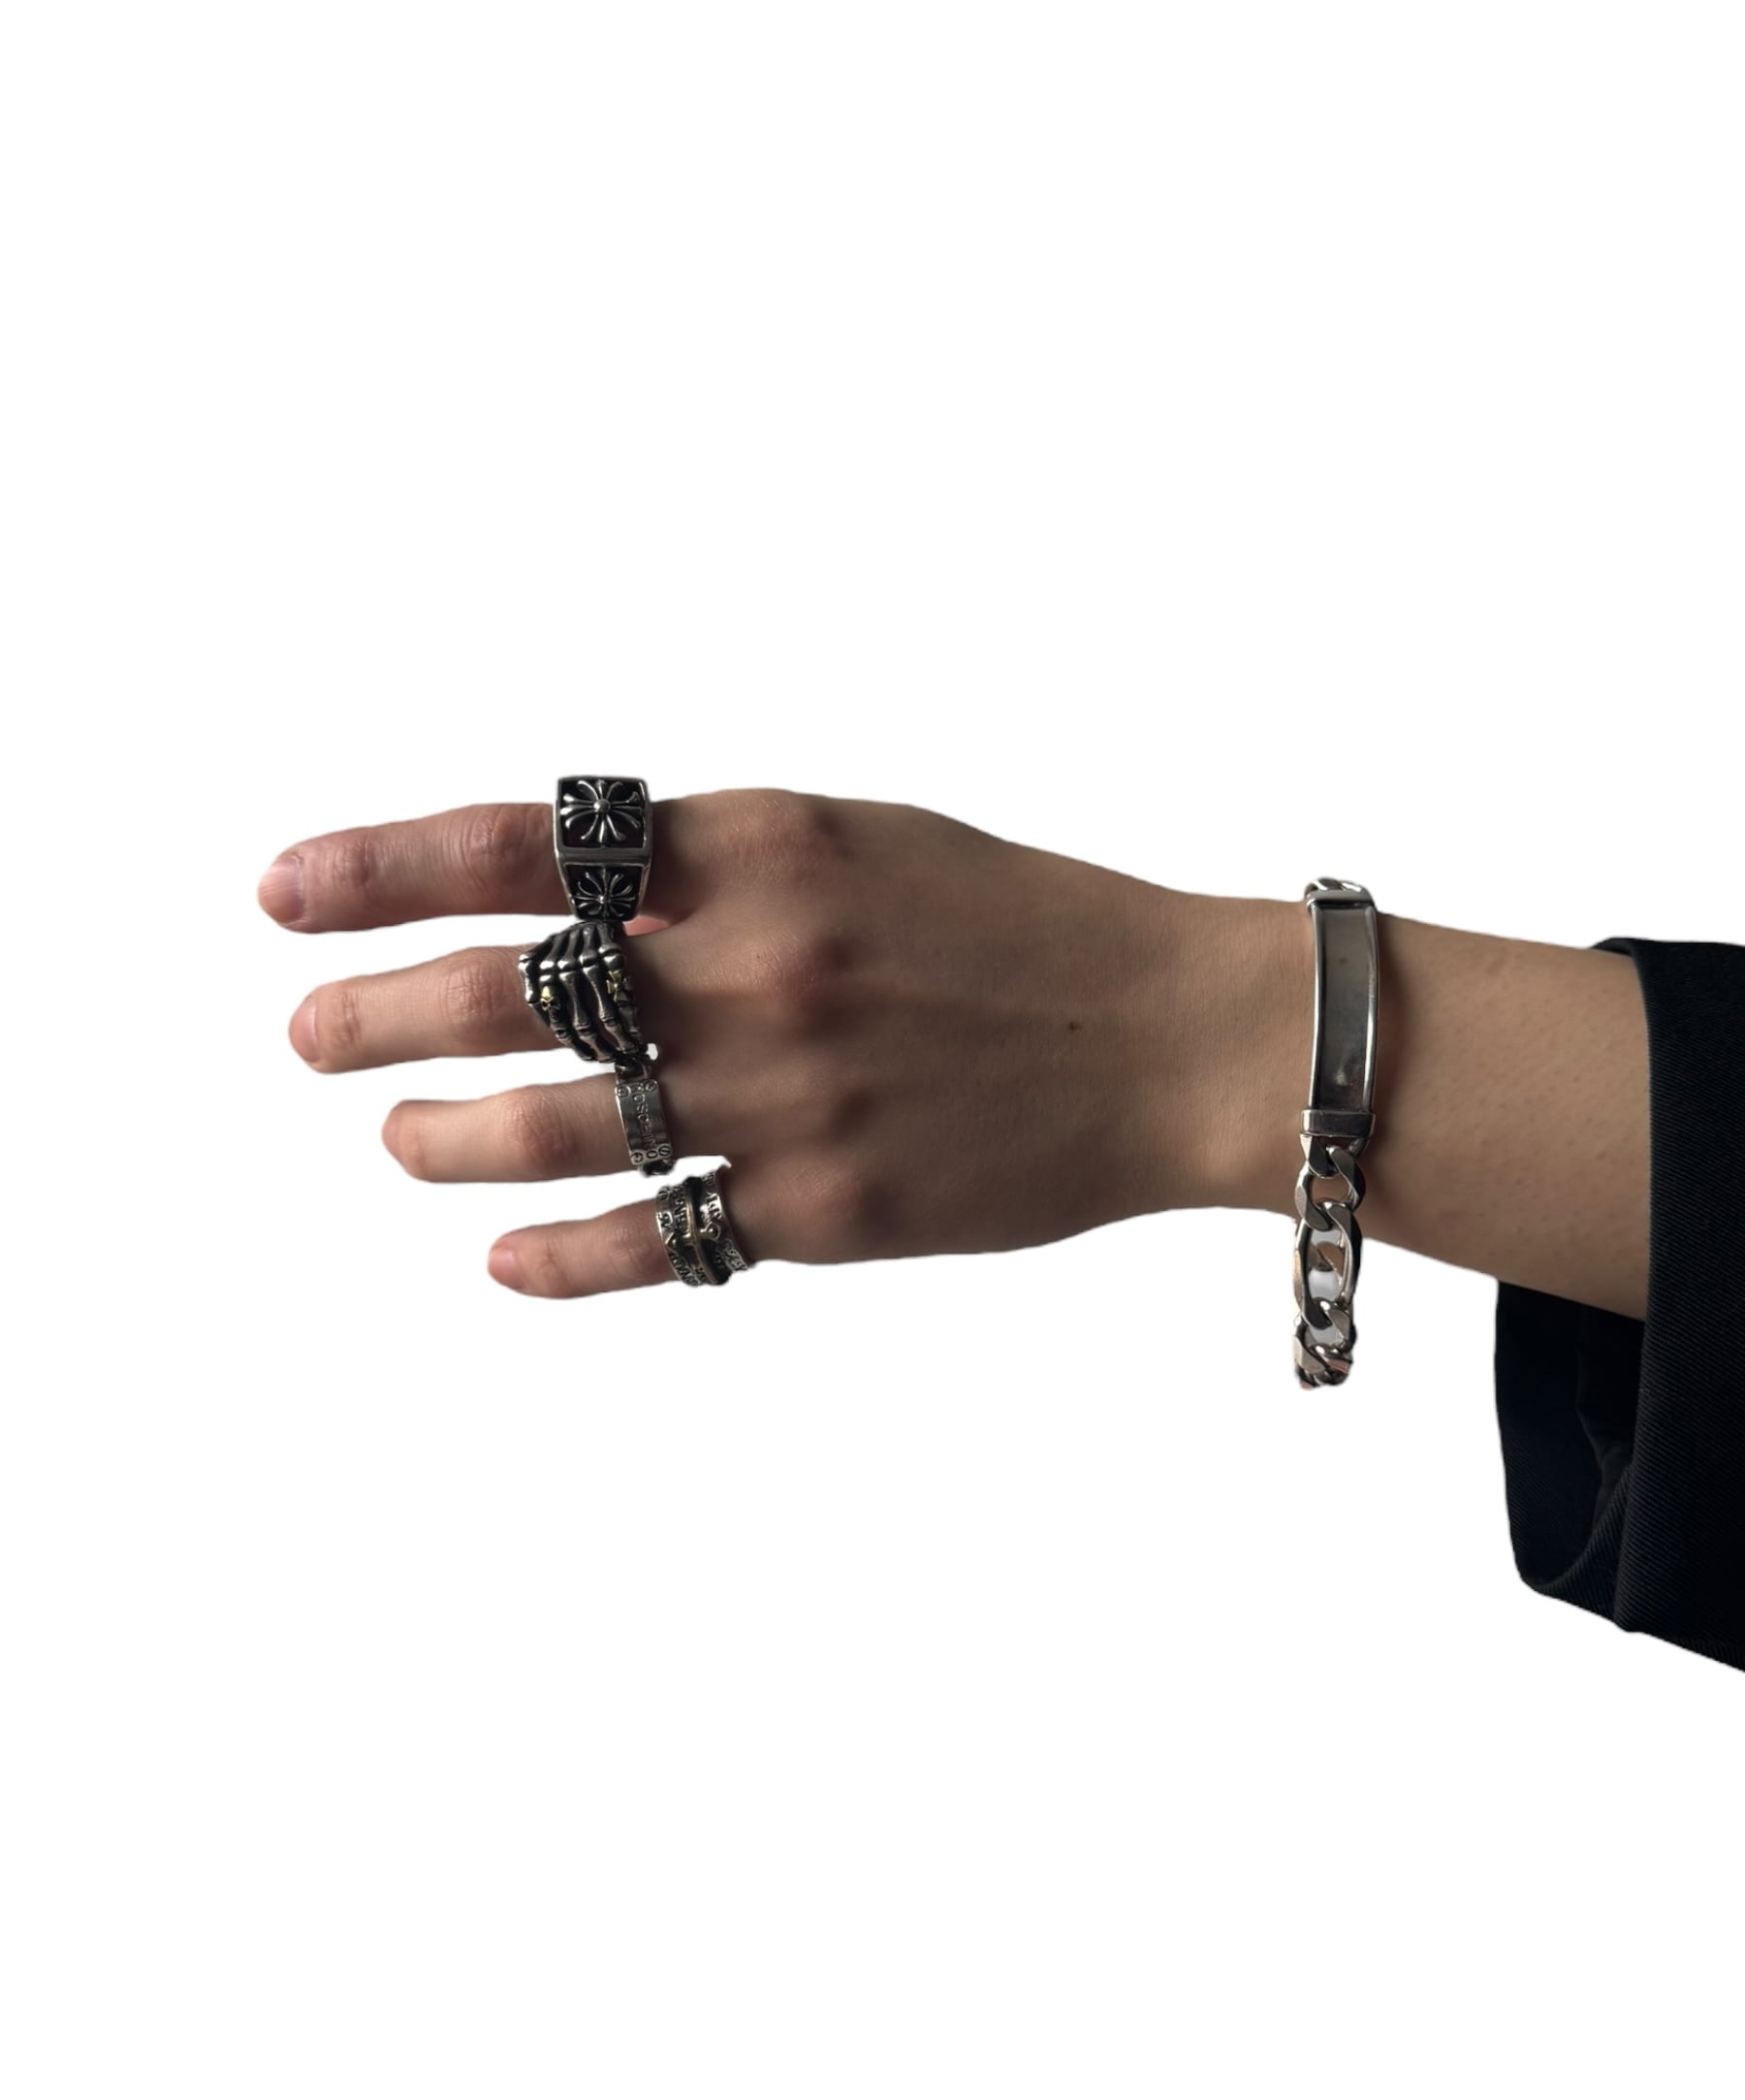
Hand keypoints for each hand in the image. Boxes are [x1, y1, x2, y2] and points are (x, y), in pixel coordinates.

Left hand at [258, 790, 1283, 1296]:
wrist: (1175, 1037)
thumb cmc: (1016, 924)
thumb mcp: (859, 841)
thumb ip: (709, 869)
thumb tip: (551, 908)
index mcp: (762, 845)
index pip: (523, 846)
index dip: (381, 867)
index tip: (283, 892)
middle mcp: (755, 966)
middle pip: (507, 995)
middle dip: (377, 1017)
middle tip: (310, 1034)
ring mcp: (785, 1095)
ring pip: (554, 1131)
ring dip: (447, 1138)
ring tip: (397, 1141)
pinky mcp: (823, 1208)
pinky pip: (654, 1239)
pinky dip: (561, 1256)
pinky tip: (502, 1259)